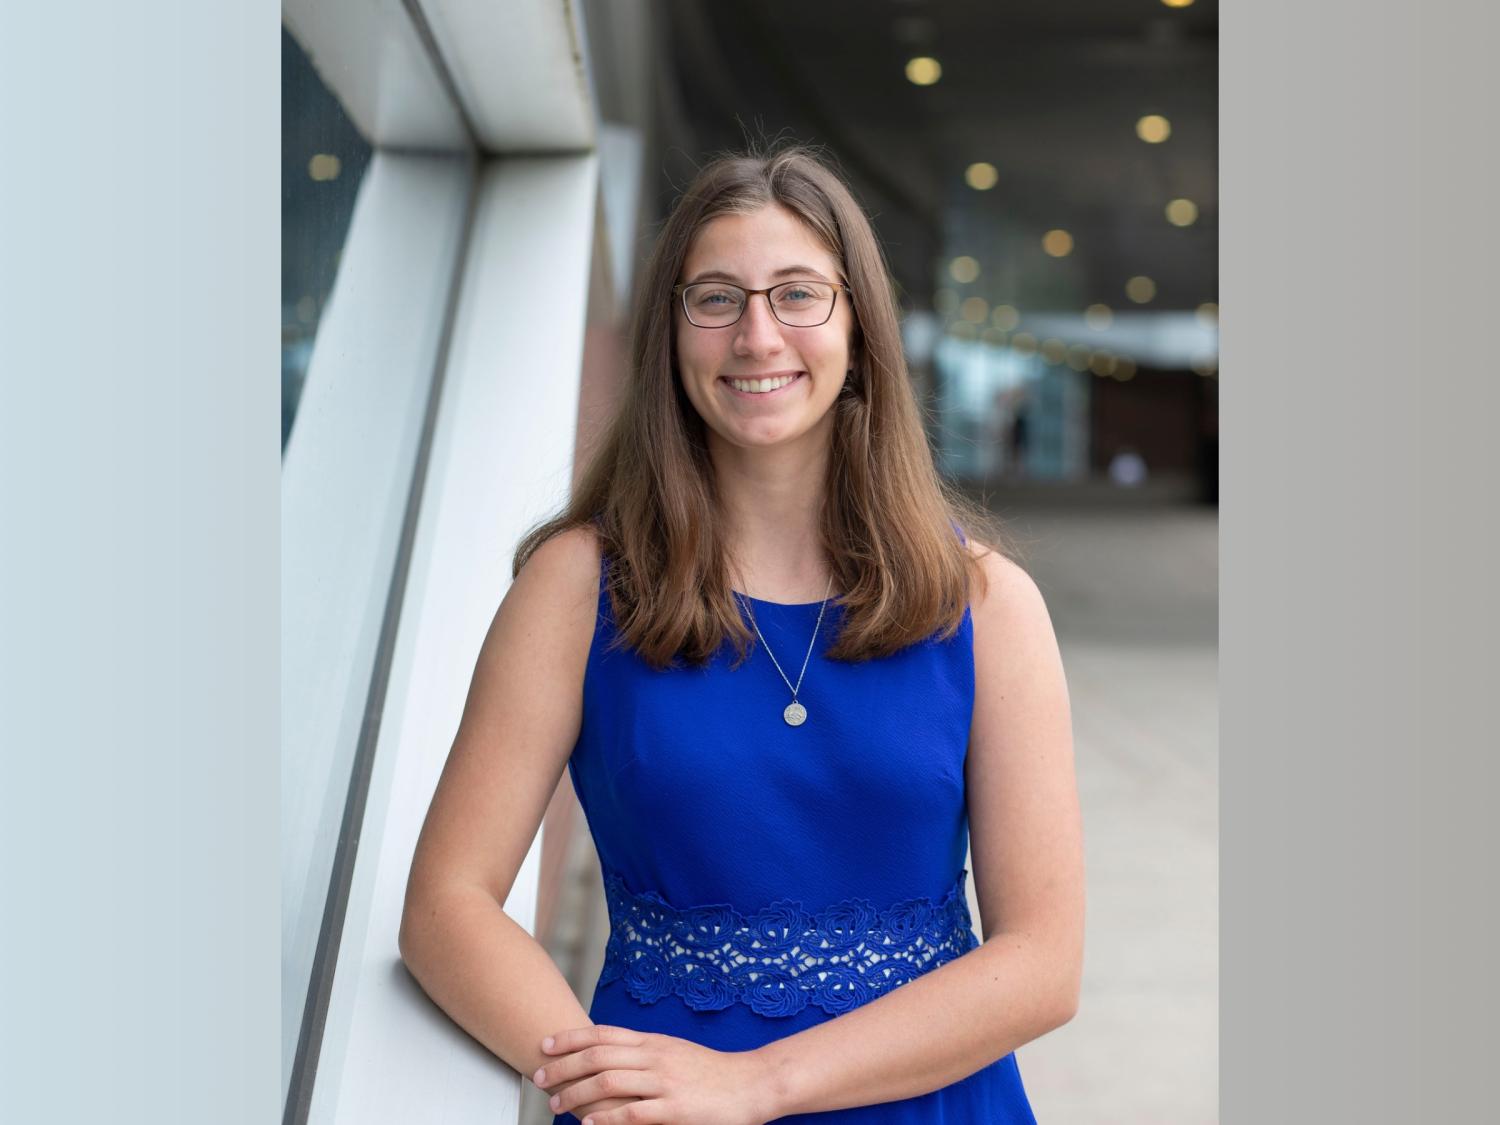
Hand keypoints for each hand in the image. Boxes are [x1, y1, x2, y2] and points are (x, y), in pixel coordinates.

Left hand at [533, 1024, 774, 1124]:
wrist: (752, 1083)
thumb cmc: (711, 1072)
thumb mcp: (674, 1052)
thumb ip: (644, 1053)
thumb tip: (609, 1057)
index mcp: (653, 1042)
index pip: (603, 1033)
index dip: (570, 1038)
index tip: (545, 1045)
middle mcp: (655, 1057)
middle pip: (598, 1055)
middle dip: (563, 1067)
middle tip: (539, 1078)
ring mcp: (665, 1082)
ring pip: (609, 1082)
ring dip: (576, 1094)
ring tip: (556, 1105)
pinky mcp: (676, 1109)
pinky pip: (634, 1112)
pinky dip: (607, 1117)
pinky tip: (589, 1123)